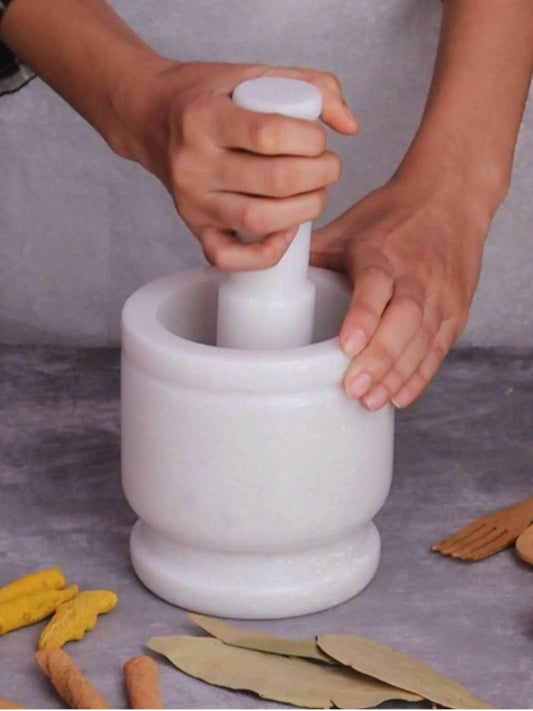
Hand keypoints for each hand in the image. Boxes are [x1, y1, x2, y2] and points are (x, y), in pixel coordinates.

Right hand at [119, 60, 356, 269]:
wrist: (154, 118)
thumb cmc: (209, 97)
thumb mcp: (255, 74)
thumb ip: (311, 87)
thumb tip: (350, 127)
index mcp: (204, 116)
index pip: (270, 134)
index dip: (311, 139)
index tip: (318, 138)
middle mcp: (193, 162)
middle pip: (274, 181)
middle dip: (320, 175)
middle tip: (327, 166)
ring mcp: (192, 200)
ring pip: (258, 220)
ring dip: (304, 210)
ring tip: (316, 193)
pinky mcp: (194, 227)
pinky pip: (229, 257)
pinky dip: (266, 253)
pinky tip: (285, 231)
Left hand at [310, 176, 489, 409]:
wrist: (451, 198)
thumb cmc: (394, 214)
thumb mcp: (350, 224)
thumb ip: (315, 254)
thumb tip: (270, 278)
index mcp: (382, 251)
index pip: (374, 286)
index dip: (362, 316)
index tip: (346, 346)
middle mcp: (415, 274)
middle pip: (403, 319)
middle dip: (380, 357)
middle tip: (355, 388)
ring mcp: (440, 293)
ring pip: (423, 338)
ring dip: (398, 373)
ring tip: (372, 400)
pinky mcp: (455, 310)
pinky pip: (439, 348)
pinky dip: (421, 374)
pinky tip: (400, 395)